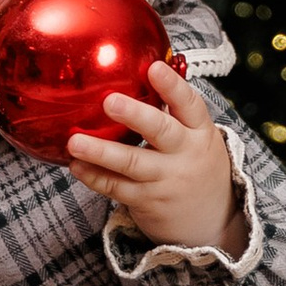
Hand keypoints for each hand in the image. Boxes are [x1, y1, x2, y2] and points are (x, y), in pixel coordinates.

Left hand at [67, 59, 245, 252]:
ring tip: (74, 141)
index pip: (189, 104)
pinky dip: (94, 177)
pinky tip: (76, 165)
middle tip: (109, 101)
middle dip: (135, 115)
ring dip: (101, 152)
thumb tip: (143, 65)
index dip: (172, 86)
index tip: (153, 68)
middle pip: (161, 131)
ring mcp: (166, 180)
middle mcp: (185, 155)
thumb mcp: (197, 136)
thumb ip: (172, 109)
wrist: (211, 221)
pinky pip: (117, 188)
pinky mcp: (148, 202)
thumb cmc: (195, 165)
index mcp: (199, 131)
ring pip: (132, 163)